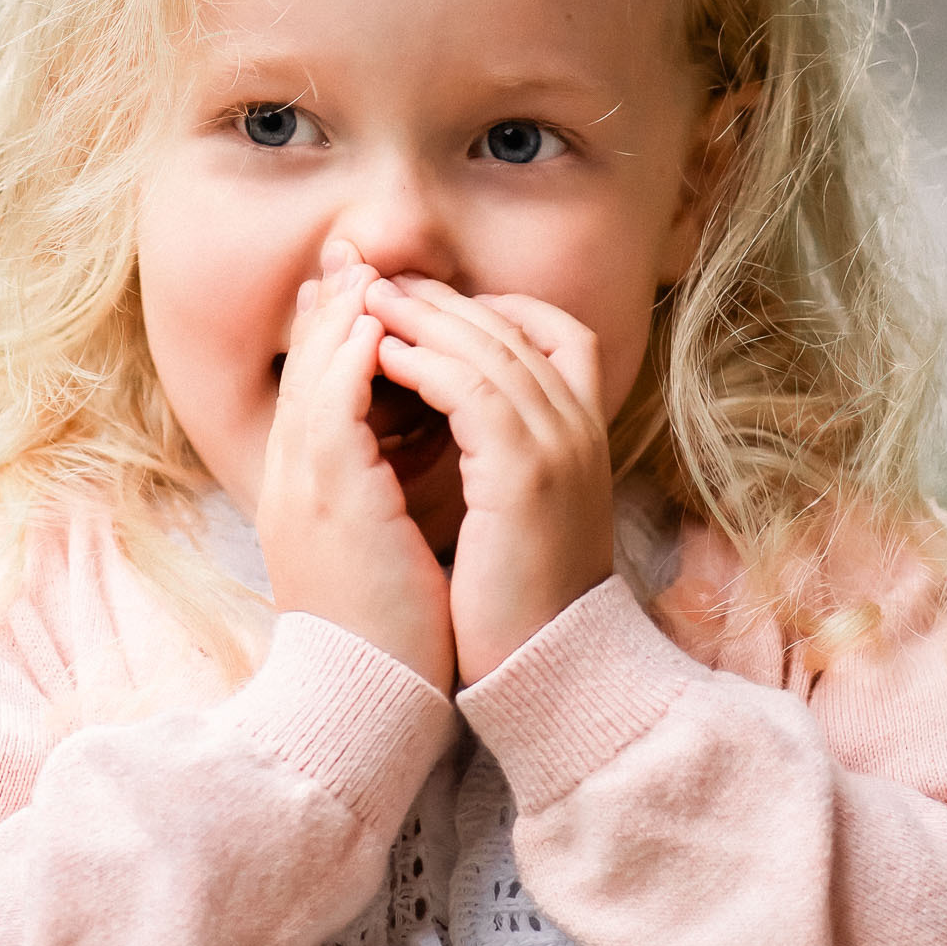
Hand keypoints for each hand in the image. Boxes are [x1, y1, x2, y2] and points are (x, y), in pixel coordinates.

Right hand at [255, 241, 454, 691]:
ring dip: (342, 315)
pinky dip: (351, 357)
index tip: (362, 294)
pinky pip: (332, 402)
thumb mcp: (376, 549)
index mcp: (307, 491)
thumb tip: (405, 465)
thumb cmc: (386, 632)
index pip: (313, 391)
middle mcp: (294, 479)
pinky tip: (377, 324)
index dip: (333, 336)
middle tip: (355, 255)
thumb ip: (379, 497)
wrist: (366, 696)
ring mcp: (305, 484)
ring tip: (369, 271)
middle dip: (331, 306)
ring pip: (314, 374)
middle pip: (304, 368)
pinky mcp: (330, 494)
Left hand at [364, 279, 613, 684]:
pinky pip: (473, 390)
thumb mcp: (514, 509)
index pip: (553, 333)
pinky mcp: (527, 473)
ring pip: (489, 348)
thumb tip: (449, 419)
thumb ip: (498, 453)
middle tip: (377, 276)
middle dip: (439, 298)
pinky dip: (426, 363)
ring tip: (366, 299)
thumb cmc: (516, 600)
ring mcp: (560, 447)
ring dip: (422, 317)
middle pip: (512, 328)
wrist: (544, 669)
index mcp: (580, 436)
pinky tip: (381, 353)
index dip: (490, 307)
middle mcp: (579, 430)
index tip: (425, 301)